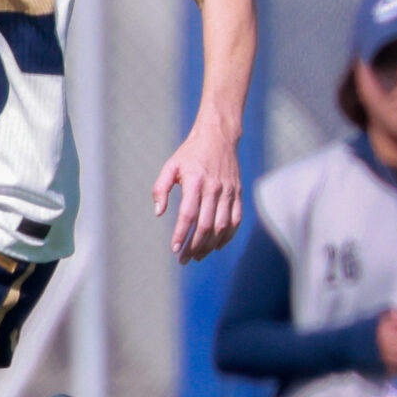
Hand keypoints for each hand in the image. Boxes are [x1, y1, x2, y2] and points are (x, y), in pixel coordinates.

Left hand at [151, 117, 242, 262]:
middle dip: (194, 246)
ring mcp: (228, 192)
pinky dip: (228, 236)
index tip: (175, 249)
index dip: (182, 234)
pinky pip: (236, 221)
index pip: (188, 215)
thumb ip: (160, 188)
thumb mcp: (170, 166)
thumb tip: (158, 213)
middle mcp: (214, 189)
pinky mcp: (238, 194)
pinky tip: (216, 246)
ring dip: (210, 245)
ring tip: (197, 256)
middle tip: (184, 259)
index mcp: (195, 182)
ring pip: (222, 227)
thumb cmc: (190, 153)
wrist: (219, 137)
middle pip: (206, 226)